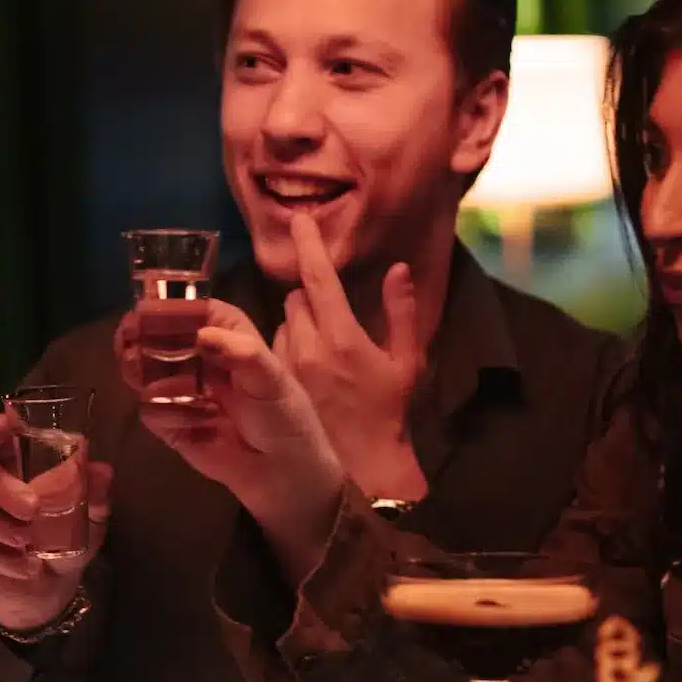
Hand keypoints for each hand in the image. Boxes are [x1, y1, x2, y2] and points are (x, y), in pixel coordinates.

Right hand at [0, 410, 113, 633]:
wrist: (51, 590)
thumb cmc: (65, 540)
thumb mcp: (89, 518)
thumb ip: (95, 494)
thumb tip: (102, 471)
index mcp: (14, 466)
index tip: (2, 428)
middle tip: (32, 508)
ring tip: (26, 540)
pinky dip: (2, 557)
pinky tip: (26, 566)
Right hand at [123, 300, 344, 581]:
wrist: (282, 474)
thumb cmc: (284, 418)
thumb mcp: (272, 380)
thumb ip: (242, 353)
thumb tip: (202, 335)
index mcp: (227, 338)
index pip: (192, 311)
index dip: (168, 308)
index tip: (144, 312)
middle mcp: (199, 359)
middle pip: (158, 338)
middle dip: (140, 339)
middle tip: (128, 345)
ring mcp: (182, 392)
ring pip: (145, 371)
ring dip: (143, 374)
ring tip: (152, 381)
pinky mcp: (171, 424)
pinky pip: (151, 411)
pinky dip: (166, 414)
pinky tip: (195, 424)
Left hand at [275, 213, 426, 500]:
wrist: (362, 462)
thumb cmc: (389, 411)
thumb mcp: (407, 360)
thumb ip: (402, 311)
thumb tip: (398, 269)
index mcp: (343, 338)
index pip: (319, 280)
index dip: (308, 245)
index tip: (299, 220)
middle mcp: (309, 348)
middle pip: (296, 297)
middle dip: (310, 294)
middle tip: (330, 308)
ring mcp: (288, 367)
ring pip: (283, 322)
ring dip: (299, 320)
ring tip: (322, 341)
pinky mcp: (276, 383)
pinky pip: (274, 347)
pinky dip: (288, 343)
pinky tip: (307, 361)